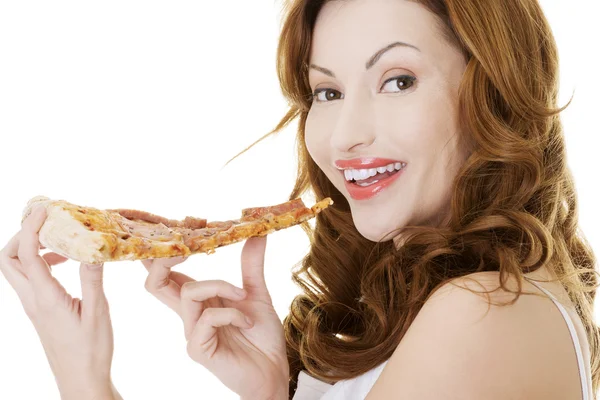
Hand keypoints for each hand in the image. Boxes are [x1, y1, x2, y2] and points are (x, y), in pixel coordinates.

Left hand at [0, 206, 117, 399]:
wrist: (81, 380)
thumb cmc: (91, 351)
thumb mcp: (98, 313)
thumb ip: (91, 280)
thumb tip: (92, 249)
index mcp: (44, 298)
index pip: (26, 255)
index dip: (30, 228)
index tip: (44, 210)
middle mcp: (32, 300)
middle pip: (7, 261)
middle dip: (20, 235)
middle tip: (47, 223)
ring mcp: (33, 306)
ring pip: (16, 270)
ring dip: (31, 249)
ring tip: (62, 241)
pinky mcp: (40, 311)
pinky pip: (30, 280)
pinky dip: (41, 263)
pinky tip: (66, 264)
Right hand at [142, 236, 288, 398]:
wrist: (274, 370)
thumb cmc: (261, 337)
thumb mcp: (257, 293)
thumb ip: (251, 265)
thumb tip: (257, 233)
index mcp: (199, 301)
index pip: (169, 274)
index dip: (165, 252)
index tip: (180, 227)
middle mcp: (189, 316)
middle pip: (155, 283)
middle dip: (164, 259)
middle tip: (186, 245)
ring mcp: (192, 333)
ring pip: (188, 293)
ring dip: (220, 286)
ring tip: (243, 297)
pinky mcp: (199, 349)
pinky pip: (207, 319)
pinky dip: (231, 313)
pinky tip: (246, 322)